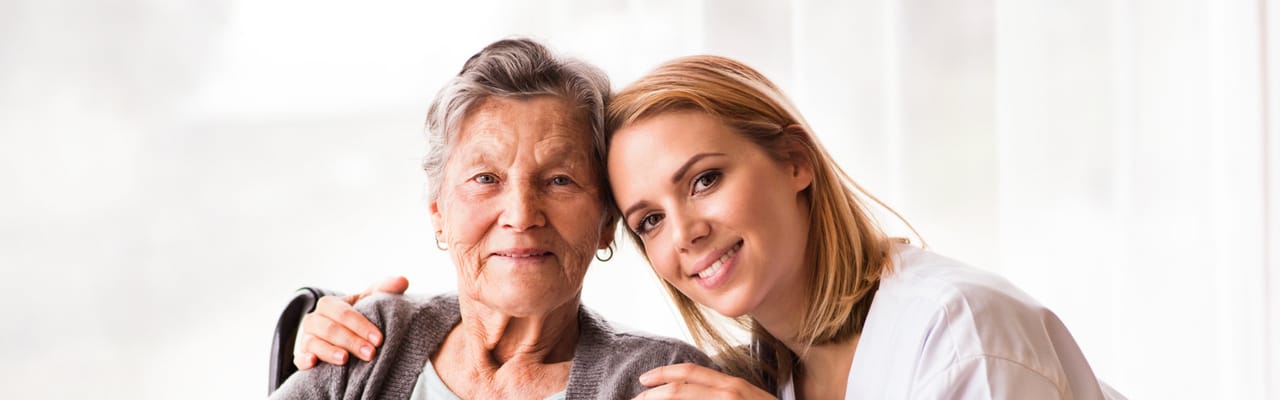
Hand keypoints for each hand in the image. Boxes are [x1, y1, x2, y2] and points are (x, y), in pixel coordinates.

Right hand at [292, 276, 409, 369]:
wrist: (337, 336)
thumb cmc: (355, 318)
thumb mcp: (367, 302)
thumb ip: (384, 290)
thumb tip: (403, 280)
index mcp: (329, 305)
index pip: (344, 313)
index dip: (361, 325)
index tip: (379, 339)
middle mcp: (314, 320)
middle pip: (330, 329)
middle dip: (351, 340)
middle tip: (371, 353)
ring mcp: (306, 338)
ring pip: (314, 343)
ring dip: (329, 351)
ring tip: (345, 359)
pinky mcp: (301, 356)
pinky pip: (298, 358)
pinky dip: (304, 360)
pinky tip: (313, 363)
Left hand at [633, 363, 775, 399]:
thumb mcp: (745, 399)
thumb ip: (720, 395)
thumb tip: (692, 394)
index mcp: (732, 386)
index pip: (691, 373)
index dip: (664, 375)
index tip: (644, 380)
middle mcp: (731, 393)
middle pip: (681, 389)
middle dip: (653, 396)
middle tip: (636, 399)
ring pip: (687, 399)